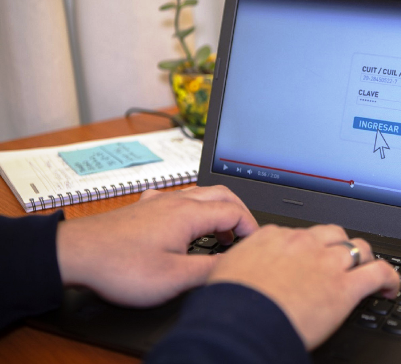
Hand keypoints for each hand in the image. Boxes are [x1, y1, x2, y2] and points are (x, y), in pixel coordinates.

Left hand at [56, 186, 257, 306]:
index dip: (250, 227)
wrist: (74, 254)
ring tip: (220, 232)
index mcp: (188, 214)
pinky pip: (177, 197)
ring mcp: (158, 202)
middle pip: (221, 194)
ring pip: (200, 193)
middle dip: (239, 212)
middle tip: (244, 234)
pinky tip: (184, 221)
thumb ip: (209, 269)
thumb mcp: (173, 278)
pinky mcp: (143, 208)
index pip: (234, 211)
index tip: (254, 244)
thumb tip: (235, 265)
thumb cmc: (118, 266)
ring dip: (217, 209)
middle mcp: (175, 201)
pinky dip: (193, 207)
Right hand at [207, 224, 400, 349]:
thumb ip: (245, 263)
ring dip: (363, 257)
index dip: (308, 246)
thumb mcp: (230, 271)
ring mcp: (326, 262)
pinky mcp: (344, 286)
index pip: (299, 233)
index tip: (309, 256)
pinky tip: (390, 287)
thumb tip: (245, 270)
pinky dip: (389, 277)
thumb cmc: (230, 302)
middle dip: (338, 244)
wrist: (239, 320)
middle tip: (339, 260)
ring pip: (356, 246)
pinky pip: (378, 272)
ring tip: (366, 269)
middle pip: (331, 233)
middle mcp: (302, 242)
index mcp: (274, 236)